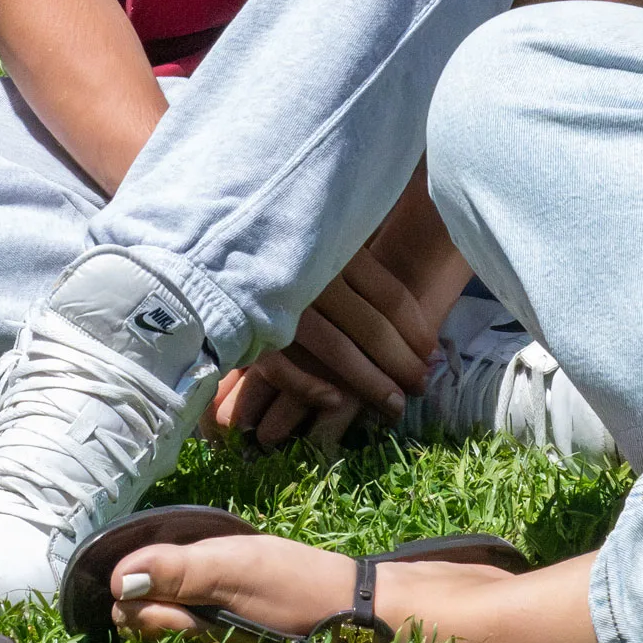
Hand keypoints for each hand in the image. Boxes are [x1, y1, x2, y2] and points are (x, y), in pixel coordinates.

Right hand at [209, 231, 452, 450]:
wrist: (211, 249)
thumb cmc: (282, 245)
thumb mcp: (328, 236)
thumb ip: (361, 256)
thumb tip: (411, 286)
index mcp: (335, 246)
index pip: (390, 295)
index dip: (417, 330)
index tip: (432, 355)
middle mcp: (311, 272)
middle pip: (371, 326)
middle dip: (402, 363)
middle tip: (420, 387)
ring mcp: (279, 301)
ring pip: (337, 350)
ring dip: (370, 384)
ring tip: (392, 407)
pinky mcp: (249, 329)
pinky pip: (285, 367)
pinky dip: (311, 387)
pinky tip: (336, 401)